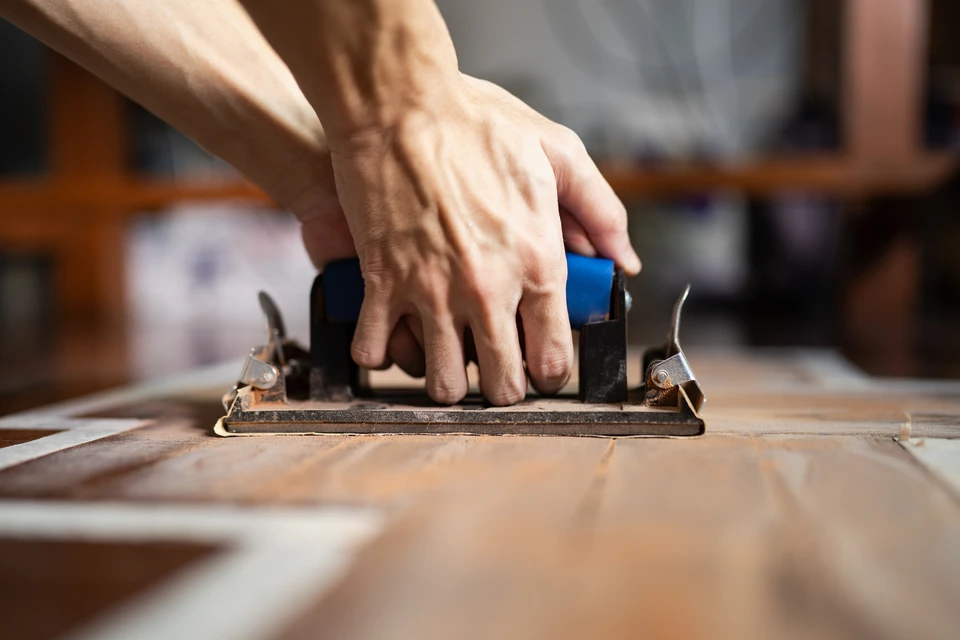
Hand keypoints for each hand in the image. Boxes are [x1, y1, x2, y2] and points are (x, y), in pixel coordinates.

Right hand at [327, 74, 638, 405]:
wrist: (397, 104)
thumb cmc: (475, 124)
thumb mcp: (558, 153)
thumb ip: (600, 212)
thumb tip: (623, 261)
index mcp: (536, 263)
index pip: (552, 359)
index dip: (549, 374)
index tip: (539, 366)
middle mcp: (487, 289)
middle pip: (502, 385)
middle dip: (502, 387)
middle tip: (495, 368)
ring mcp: (431, 291)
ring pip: (441, 382)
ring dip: (445, 380)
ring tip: (447, 356)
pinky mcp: (382, 283)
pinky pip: (376, 348)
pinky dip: (381, 349)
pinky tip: (393, 330)